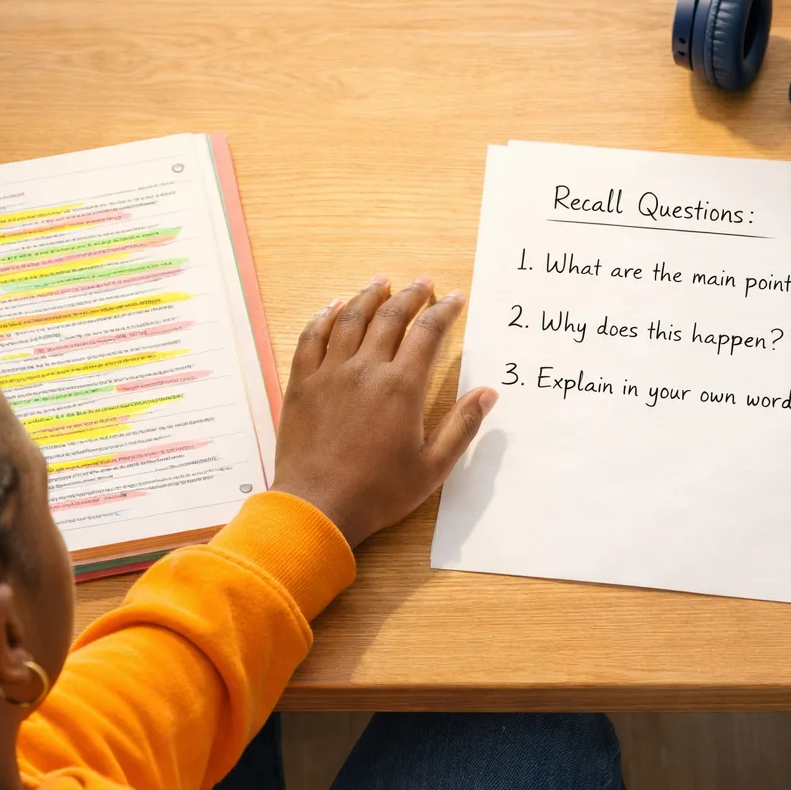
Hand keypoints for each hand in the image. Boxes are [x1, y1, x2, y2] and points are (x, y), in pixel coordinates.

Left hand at [272, 275, 497, 547]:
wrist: (317, 506)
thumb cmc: (378, 492)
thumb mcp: (432, 467)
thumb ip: (462, 427)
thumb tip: (488, 393)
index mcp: (401, 388)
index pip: (428, 333)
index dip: (444, 311)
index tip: (454, 298)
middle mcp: (365, 370)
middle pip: (390, 317)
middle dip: (410, 296)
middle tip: (422, 282)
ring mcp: (330, 373)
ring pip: (350, 320)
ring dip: (369, 297)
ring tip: (382, 283)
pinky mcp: (302, 384)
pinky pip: (312, 338)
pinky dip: (325, 317)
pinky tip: (334, 307)